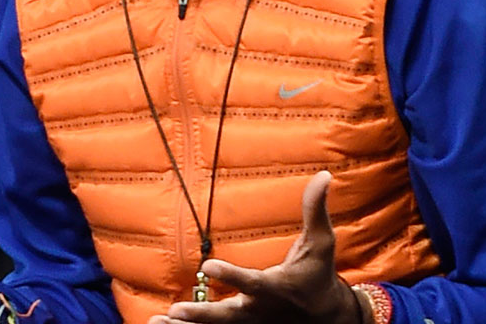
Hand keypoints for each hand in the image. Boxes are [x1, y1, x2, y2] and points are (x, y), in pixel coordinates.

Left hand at [148, 170, 364, 323]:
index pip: (251, 282)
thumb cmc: (318, 276)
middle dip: (202, 314)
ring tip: (156, 322)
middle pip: (227, 316)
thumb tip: (324, 175)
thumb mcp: (321, 243)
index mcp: (275, 288)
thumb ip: (316, 210)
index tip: (209, 264)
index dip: (231, 275)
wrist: (328, 319)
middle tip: (176, 310)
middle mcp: (258, 311)